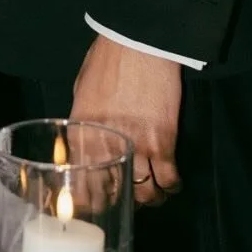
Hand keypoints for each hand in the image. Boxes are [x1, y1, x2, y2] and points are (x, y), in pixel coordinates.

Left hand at [71, 36, 182, 208]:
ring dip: (150, 199)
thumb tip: (86, 142)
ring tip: (152, 196)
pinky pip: (169, 178)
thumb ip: (83, 122)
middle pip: (113, 194)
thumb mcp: (82, 92)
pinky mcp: (163, 140)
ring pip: (145, 193)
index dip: (88, 203)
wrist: (138, 43)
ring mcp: (136, 145)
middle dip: (120, 203)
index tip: (94, 208)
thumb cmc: (107, 60)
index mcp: (81, 133)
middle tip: (126, 202)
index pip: (80, 183)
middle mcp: (106, 145)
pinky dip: (172, 187)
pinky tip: (171, 185)